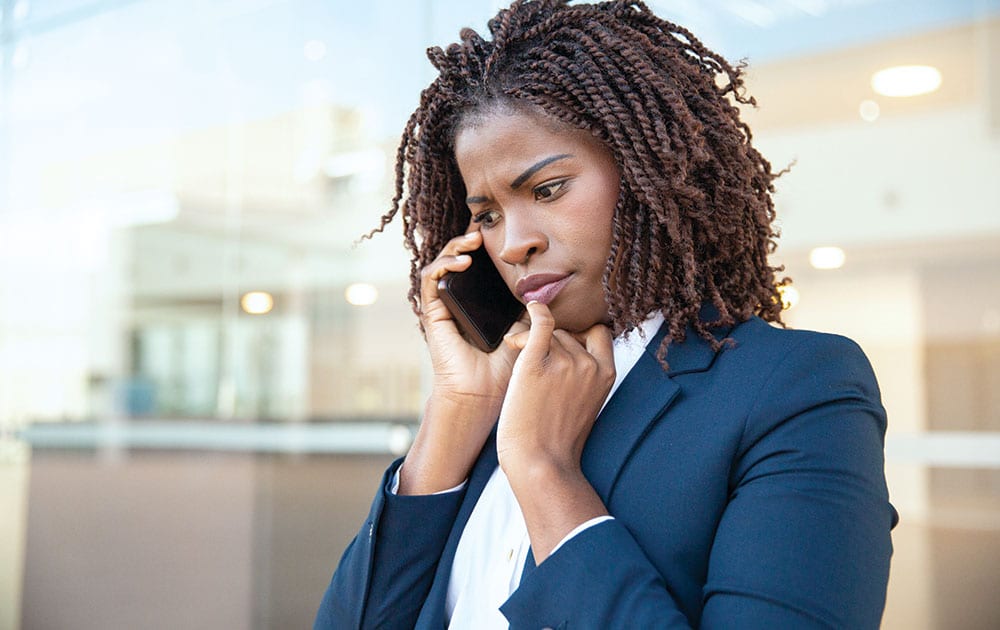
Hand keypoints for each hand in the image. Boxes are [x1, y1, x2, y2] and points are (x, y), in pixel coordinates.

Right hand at [399, 230, 527, 494]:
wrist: (486, 395)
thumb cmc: (508, 368)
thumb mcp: (527, 328)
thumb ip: (534, 306)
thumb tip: (552, 282)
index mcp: (481, 302)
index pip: (480, 265)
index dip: (486, 245)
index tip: (500, 228)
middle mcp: (460, 300)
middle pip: (459, 257)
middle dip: (469, 239)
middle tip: (483, 228)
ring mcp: (444, 305)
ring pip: (442, 263)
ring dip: (454, 246)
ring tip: (473, 240)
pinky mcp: (433, 313)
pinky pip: (430, 280)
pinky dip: (443, 265)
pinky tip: (462, 263)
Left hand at [496, 300, 614, 476]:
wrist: (540, 463)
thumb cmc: (556, 440)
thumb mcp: (585, 404)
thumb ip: (583, 376)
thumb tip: (566, 348)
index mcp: (606, 374)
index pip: (598, 334)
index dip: (581, 335)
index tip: (563, 345)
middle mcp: (589, 365)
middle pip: (567, 334)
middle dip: (549, 342)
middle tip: (529, 356)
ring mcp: (565, 362)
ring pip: (548, 333)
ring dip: (531, 339)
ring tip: (516, 353)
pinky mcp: (536, 363)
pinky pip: (540, 323)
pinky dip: (535, 312)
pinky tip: (529, 308)